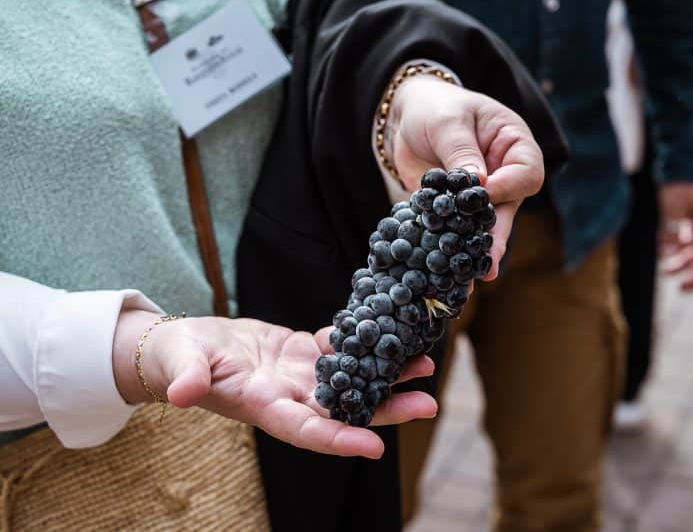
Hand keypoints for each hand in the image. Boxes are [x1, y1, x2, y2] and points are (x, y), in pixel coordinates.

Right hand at [113, 311, 436, 458]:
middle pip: (345, 409)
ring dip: (387, 374)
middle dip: (387, 409)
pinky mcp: (300, 351)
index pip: (306, 431)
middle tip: (429, 404)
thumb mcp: (180, 367)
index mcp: (263, 406)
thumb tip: (183, 394)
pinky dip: (364, 341)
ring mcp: (299, 375)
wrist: (184, 346)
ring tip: (424, 365)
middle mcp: (290, 396)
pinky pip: (338, 348)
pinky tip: (391, 330)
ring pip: (352, 378)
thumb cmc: (176, 360)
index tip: (377, 447)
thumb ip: (187, 380)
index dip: (340, 440)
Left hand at [388, 75, 544, 279]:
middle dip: (496, 235)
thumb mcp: (448, 123)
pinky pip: (460, 231)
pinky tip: (445, 270)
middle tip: (488, 263)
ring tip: (469, 278)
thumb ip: (462, 152)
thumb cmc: (435, 107)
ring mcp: (483, 195)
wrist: (407, 115)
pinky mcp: (458, 210)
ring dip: (475, 251)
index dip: (507, 187)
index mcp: (514, 144)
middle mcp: (504, 173)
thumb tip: (477, 184)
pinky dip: (452, 249)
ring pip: (486, 227)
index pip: (527, 173)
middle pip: (509, 208)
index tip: (481, 192)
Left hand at [659, 183, 692, 289]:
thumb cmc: (683, 182)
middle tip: (673, 281)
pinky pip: (688, 238)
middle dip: (688, 270)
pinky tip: (665, 251)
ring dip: (681, 260)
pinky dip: (677, 246)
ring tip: (665, 269)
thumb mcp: (675, 206)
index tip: (684, 288)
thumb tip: (668, 251)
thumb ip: (672, 228)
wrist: (687, 161)